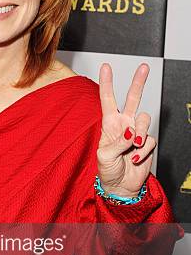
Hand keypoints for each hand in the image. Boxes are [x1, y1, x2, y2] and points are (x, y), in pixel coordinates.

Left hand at [97, 63, 154, 196]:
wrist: (120, 186)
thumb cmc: (107, 171)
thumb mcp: (104, 156)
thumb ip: (116, 142)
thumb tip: (130, 132)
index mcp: (109, 124)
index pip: (108, 100)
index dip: (107, 83)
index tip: (106, 67)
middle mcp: (124, 125)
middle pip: (132, 98)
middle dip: (138, 82)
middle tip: (144, 67)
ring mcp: (136, 133)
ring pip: (145, 120)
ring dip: (140, 134)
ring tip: (133, 147)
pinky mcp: (147, 144)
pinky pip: (150, 141)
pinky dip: (143, 151)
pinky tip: (135, 159)